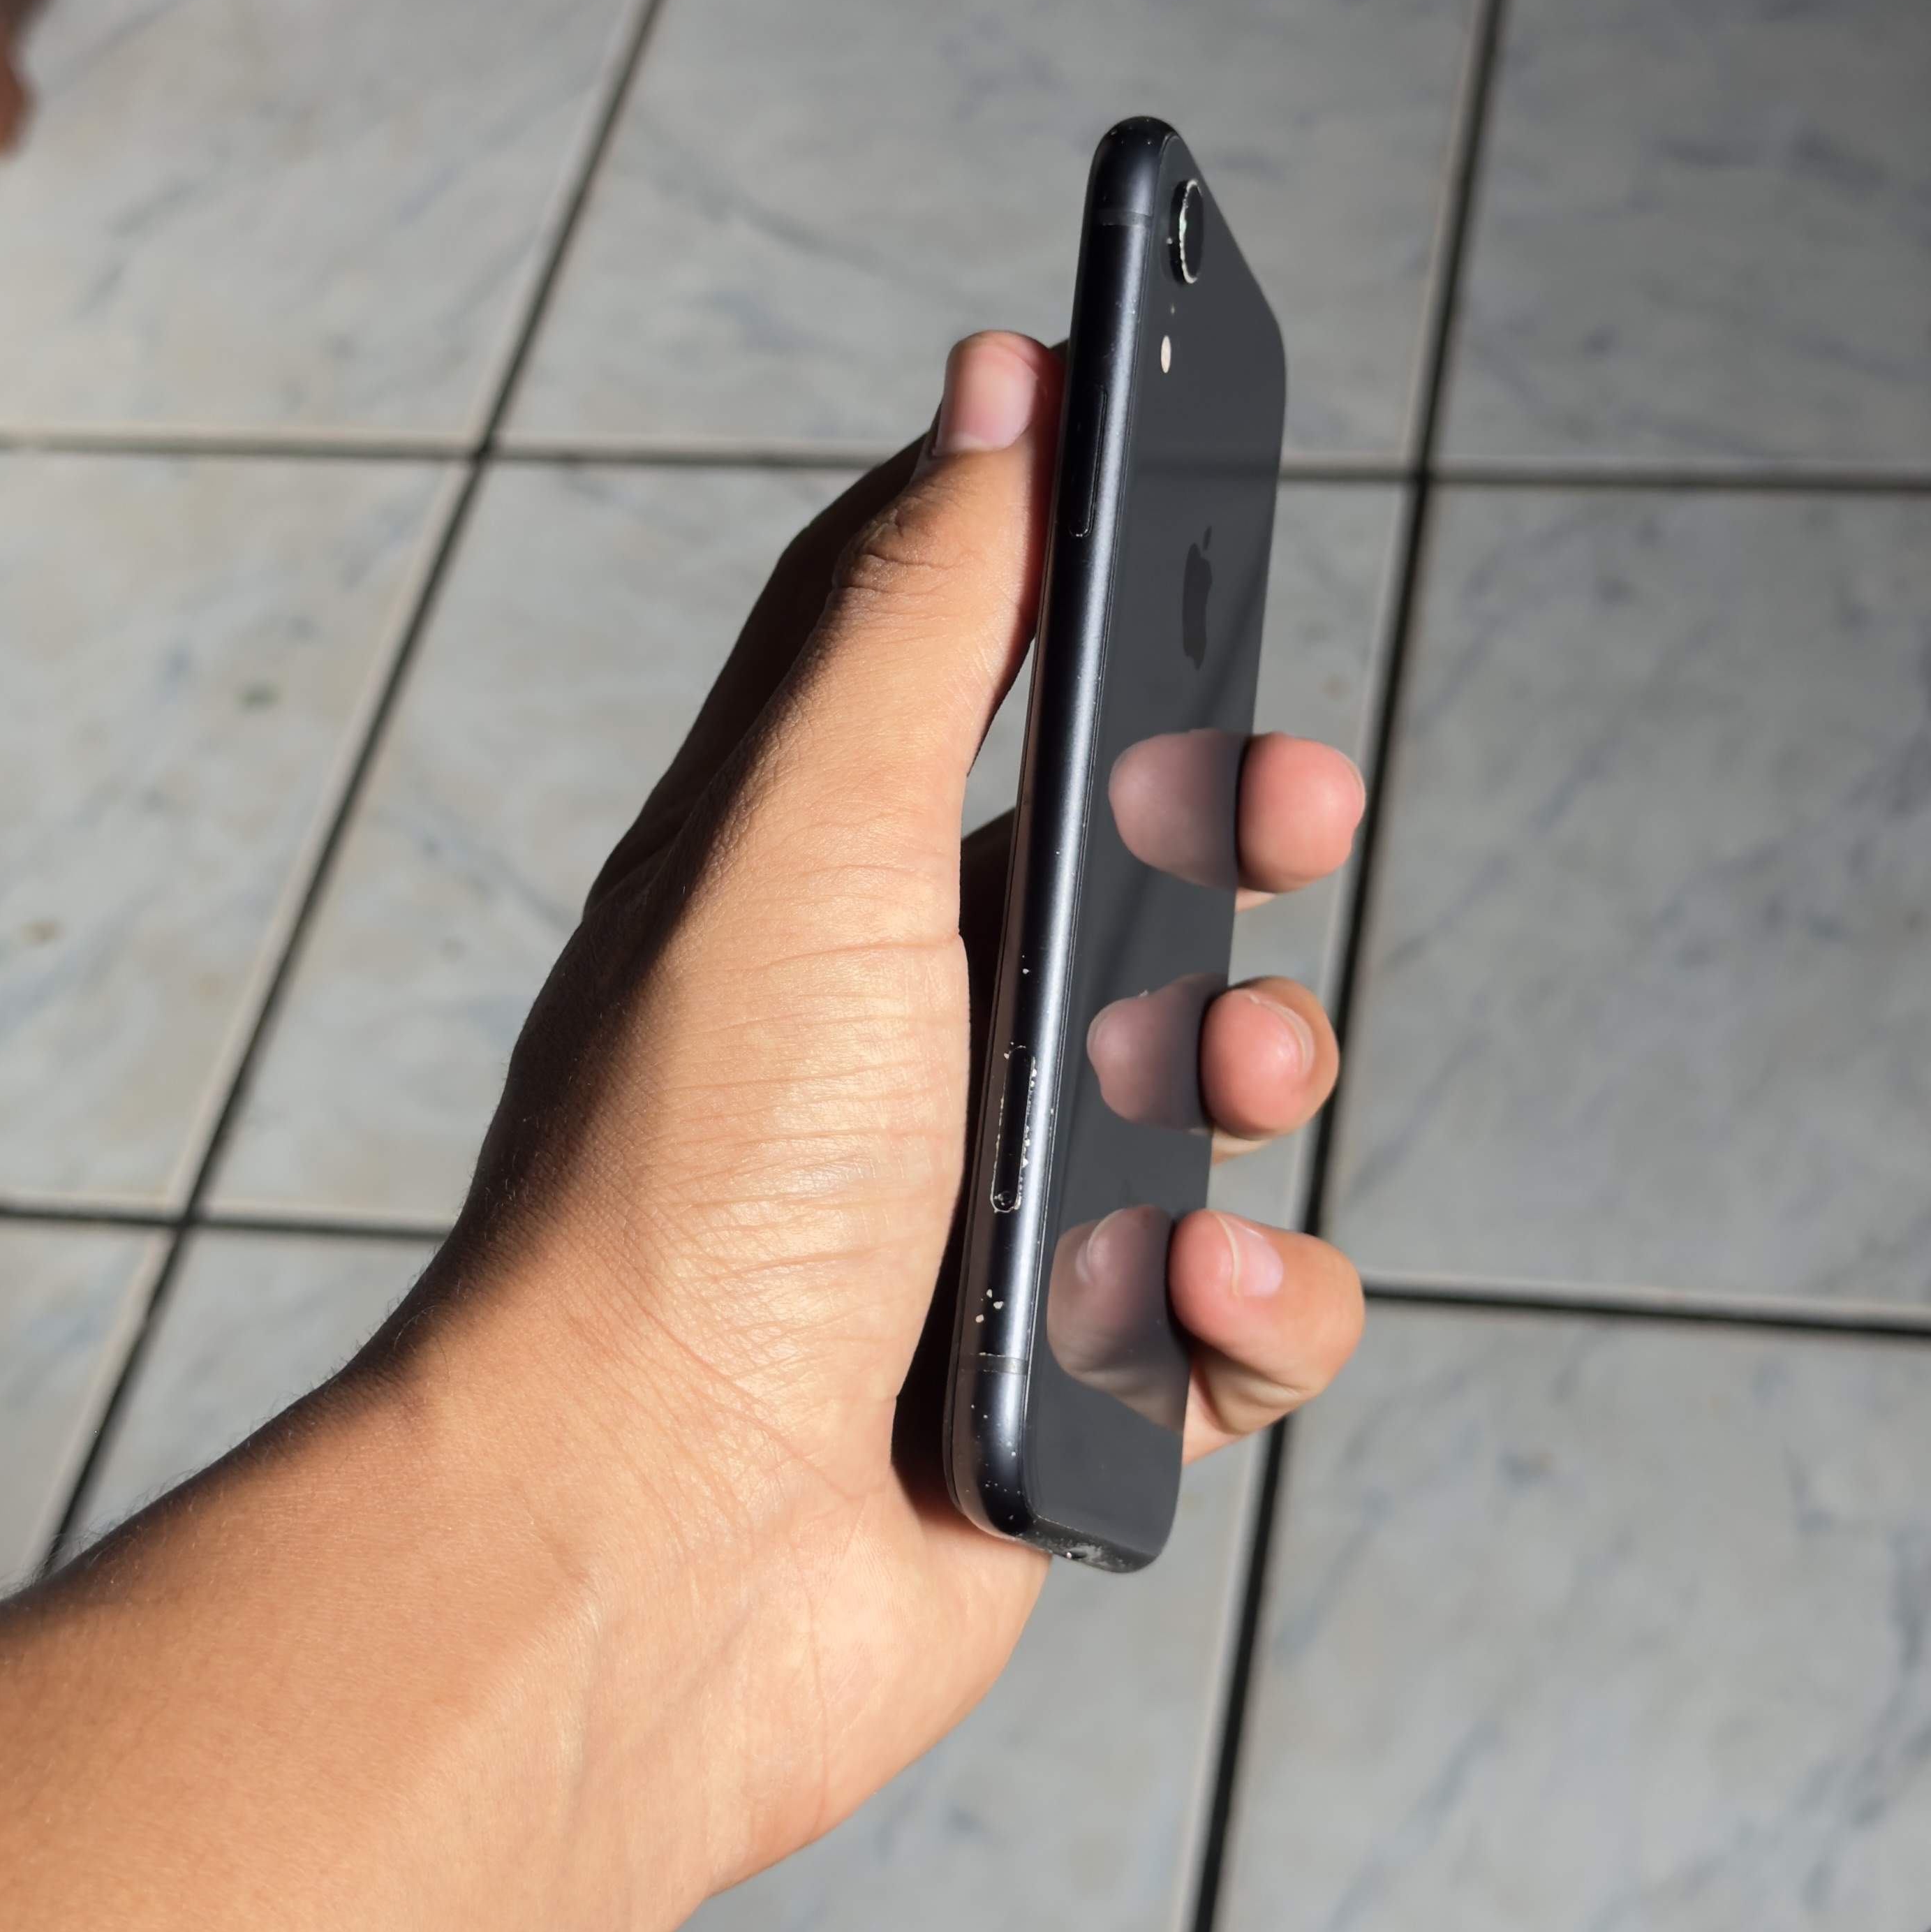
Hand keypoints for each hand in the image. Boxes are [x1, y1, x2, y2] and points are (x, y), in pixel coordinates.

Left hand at [433, 330, 1363, 1913]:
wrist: (644, 1550)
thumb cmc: (689, 1179)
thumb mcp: (805, 834)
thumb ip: (920, 609)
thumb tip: (996, 381)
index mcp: (820, 879)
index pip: (978, 672)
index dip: (1091, 583)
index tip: (1197, 502)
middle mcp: (906, 1032)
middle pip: (1141, 869)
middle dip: (1245, 829)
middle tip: (1286, 809)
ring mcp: (994, 1213)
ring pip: (1224, 1091)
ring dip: (1260, 1068)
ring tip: (1207, 1097)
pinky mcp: (1072, 1384)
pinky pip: (1247, 1314)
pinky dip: (1249, 1305)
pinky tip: (1173, 1308)